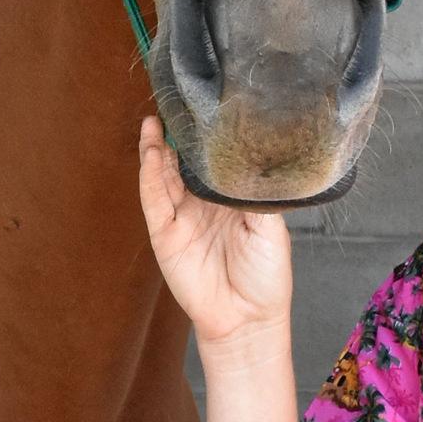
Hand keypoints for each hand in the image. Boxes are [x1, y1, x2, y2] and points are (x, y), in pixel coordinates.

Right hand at [138, 118, 291, 345]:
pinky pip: (154, 200)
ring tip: (156, 121)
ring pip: (164, 176)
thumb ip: (255, 192)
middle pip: (184, 163)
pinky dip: (151, 175)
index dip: (207, 137)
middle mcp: (204, 204)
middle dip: (178, 135)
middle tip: (174, 102)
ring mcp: (182, 219)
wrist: (249, 319)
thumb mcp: (271, 226)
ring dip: (158, 149)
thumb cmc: (267, 276)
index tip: (204, 106)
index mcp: (230, 199)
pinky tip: (152, 153)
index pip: (214, 161)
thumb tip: (249, 155)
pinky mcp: (165, 236)